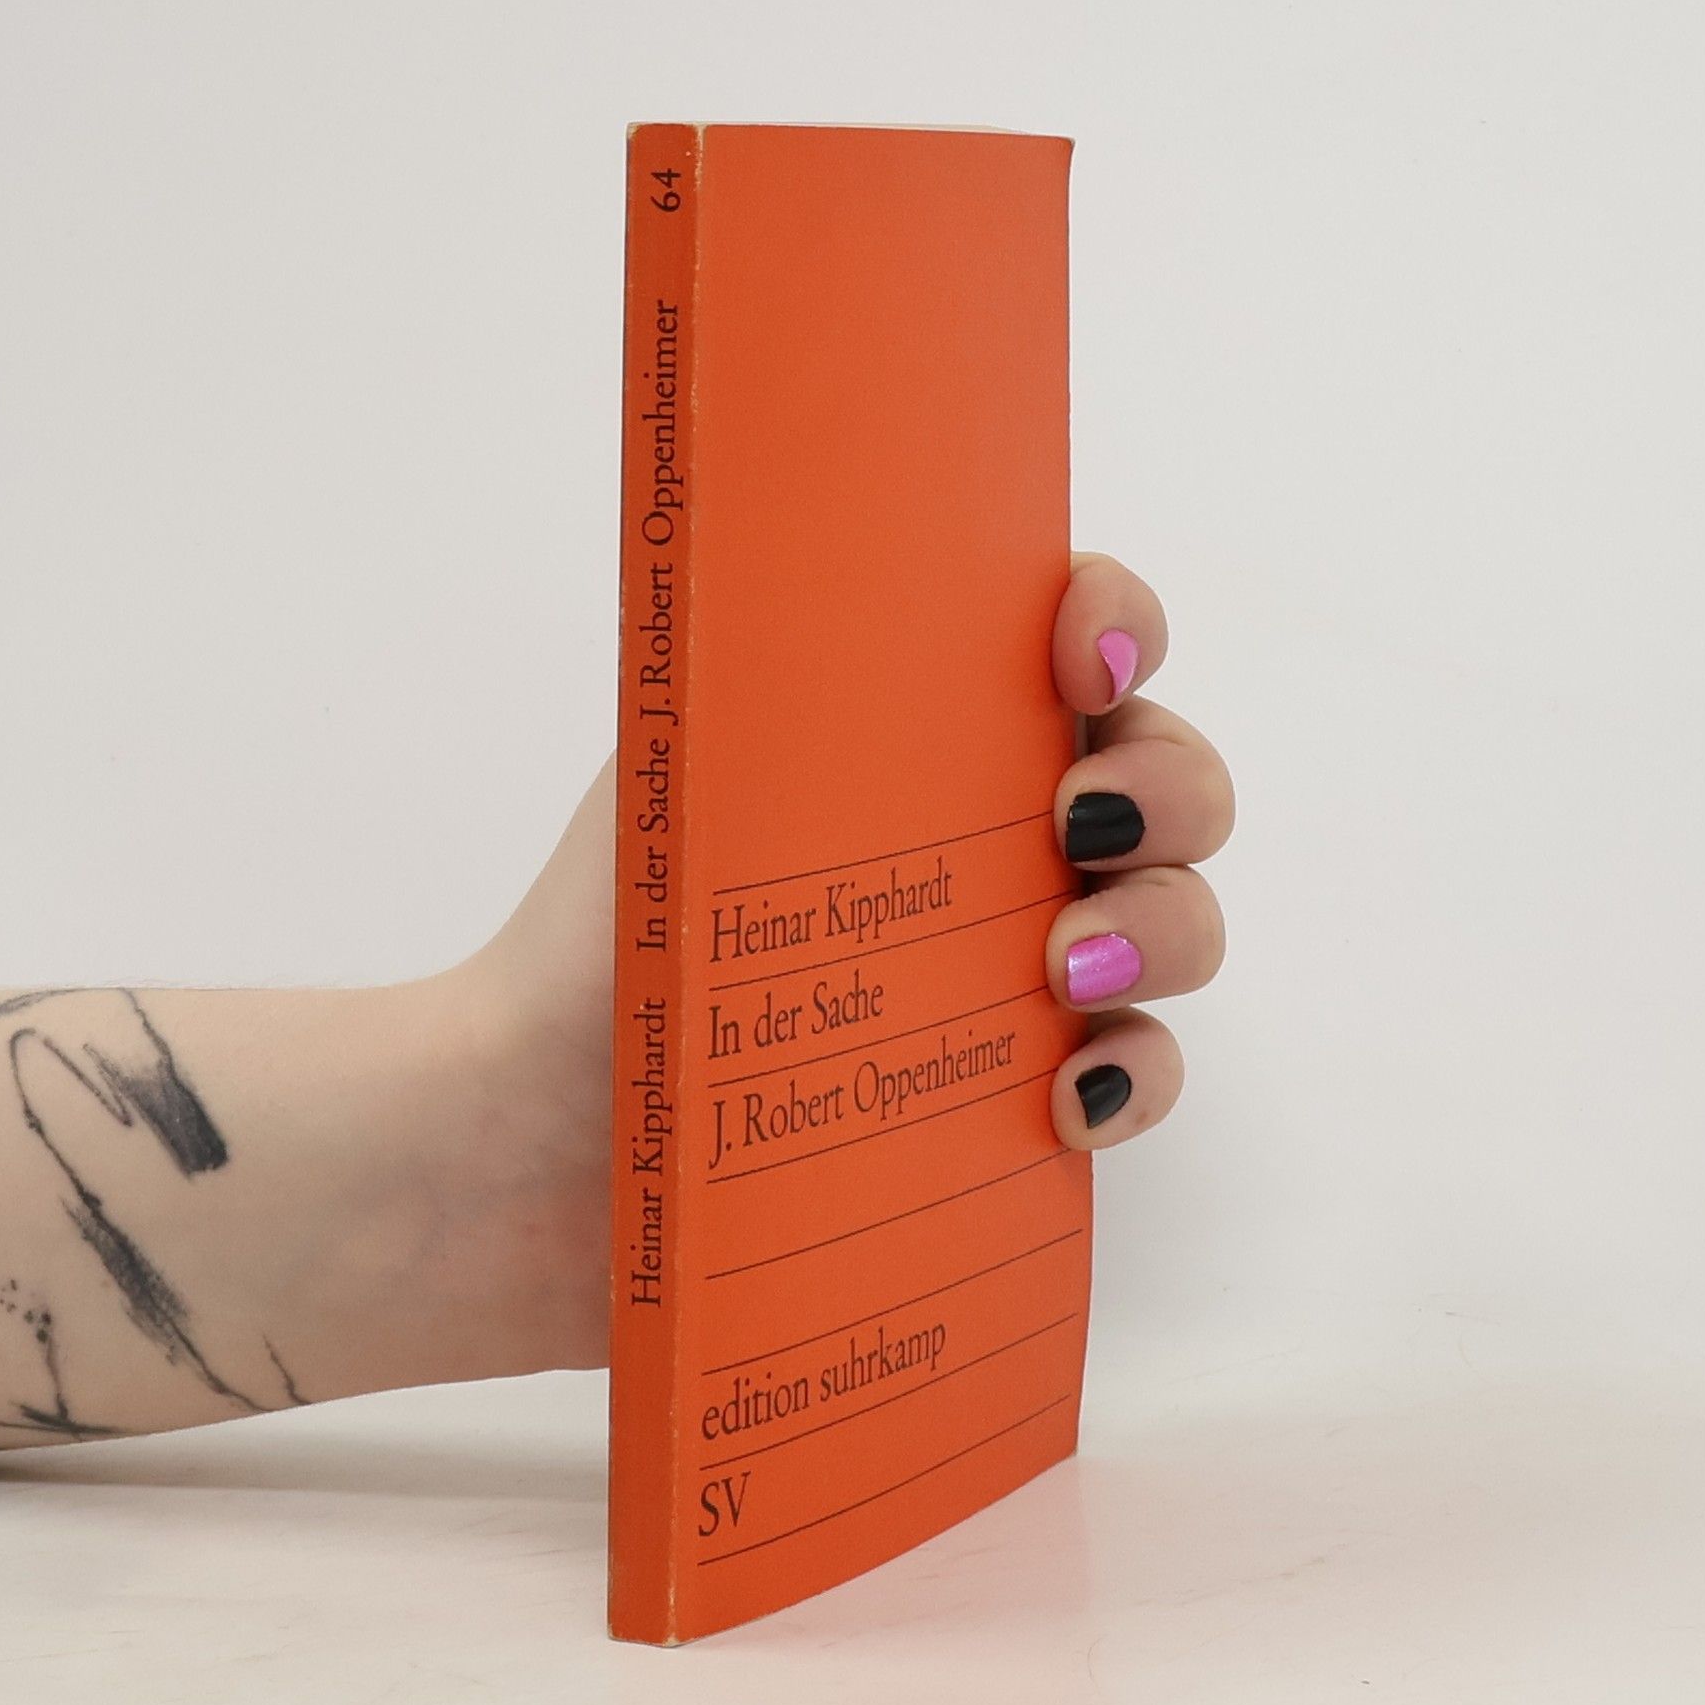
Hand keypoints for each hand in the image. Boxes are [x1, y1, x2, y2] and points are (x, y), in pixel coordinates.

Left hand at [467, 551, 1230, 1370]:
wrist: (529, 1145)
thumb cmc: (591, 942)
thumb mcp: (673, 773)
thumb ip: (777, 671)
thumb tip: (842, 559)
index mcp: (918, 737)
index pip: (1067, 640)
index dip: (1116, 619)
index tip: (1085, 656)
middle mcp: (986, 840)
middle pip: (1164, 781)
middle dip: (1165, 788)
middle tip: (1080, 828)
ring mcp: (1013, 972)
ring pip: (1175, 922)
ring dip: (1162, 930)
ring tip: (1063, 971)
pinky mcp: (1012, 1098)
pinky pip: (1136, 1074)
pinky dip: (1133, 1078)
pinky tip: (1067, 1099)